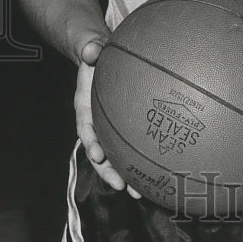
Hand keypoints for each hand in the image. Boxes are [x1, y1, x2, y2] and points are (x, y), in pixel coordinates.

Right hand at [74, 38, 141, 198]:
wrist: (101, 56)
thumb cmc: (96, 54)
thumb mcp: (90, 48)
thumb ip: (88, 48)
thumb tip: (90, 50)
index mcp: (84, 104)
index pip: (85, 126)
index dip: (90, 142)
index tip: (98, 154)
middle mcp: (95, 121)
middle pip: (99, 150)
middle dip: (108, 170)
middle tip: (121, 185)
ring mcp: (109, 127)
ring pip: (115, 155)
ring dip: (125, 174)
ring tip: (140, 193)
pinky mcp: (124, 128)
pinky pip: (131, 146)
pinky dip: (141, 161)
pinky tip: (158, 174)